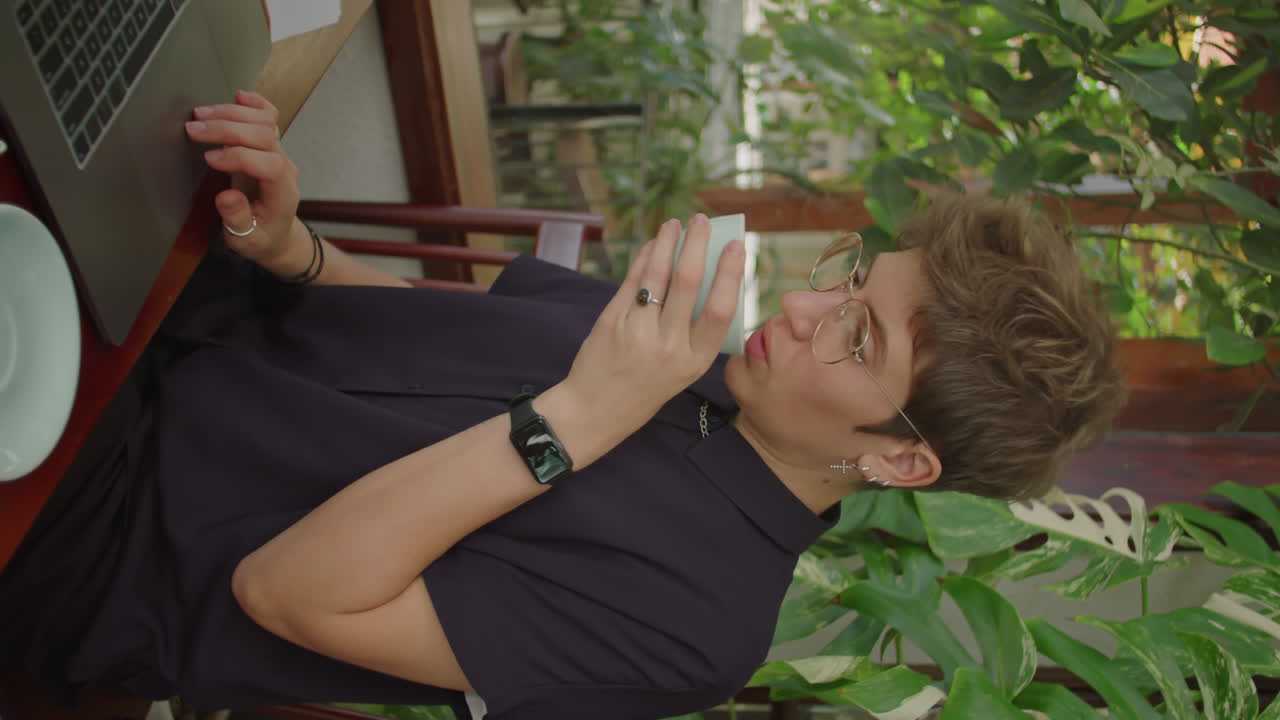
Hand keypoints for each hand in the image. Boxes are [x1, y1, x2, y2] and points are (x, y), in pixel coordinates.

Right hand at [185, 90, 303, 268]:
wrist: (277, 235)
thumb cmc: (261, 238)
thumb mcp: (246, 241)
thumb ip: (238, 219)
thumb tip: (227, 197)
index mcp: (282, 192)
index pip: (269, 164)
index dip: (239, 156)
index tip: (209, 159)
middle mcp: (284, 168)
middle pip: (264, 136)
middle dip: (227, 129)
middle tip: (194, 129)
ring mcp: (279, 153)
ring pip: (264, 122)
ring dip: (231, 114)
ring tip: (200, 115)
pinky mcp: (270, 146)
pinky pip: (269, 119)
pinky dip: (255, 104)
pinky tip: (239, 96)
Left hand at [558, 214, 744, 440]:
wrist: (596, 409)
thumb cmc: (647, 387)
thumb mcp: (683, 370)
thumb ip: (695, 331)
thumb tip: (708, 277)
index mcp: (695, 361)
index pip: (719, 309)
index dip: (730, 273)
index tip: (736, 246)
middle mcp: (668, 346)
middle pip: (687, 282)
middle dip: (697, 245)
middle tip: (702, 221)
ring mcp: (637, 332)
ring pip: (657, 275)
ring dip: (667, 243)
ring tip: (675, 224)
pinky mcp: (612, 322)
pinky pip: (632, 280)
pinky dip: (644, 258)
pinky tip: (652, 245)